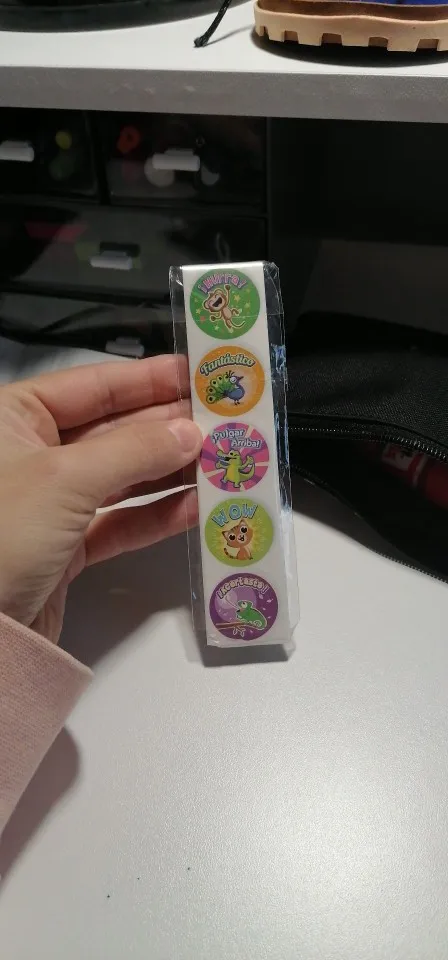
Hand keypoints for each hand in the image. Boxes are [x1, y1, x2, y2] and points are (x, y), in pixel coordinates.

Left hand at [0, 354, 201, 642]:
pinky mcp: (66, 548)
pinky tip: (195, 507)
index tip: (199, 376)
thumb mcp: (65, 478)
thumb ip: (134, 450)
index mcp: (13, 416)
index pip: (94, 385)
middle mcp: (31, 454)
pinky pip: (121, 522)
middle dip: (170, 429)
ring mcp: (50, 503)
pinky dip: (157, 515)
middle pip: (115, 430)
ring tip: (222, 464)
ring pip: (123, 478)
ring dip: (172, 472)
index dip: (150, 378)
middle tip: (224, 424)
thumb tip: (187, 432)